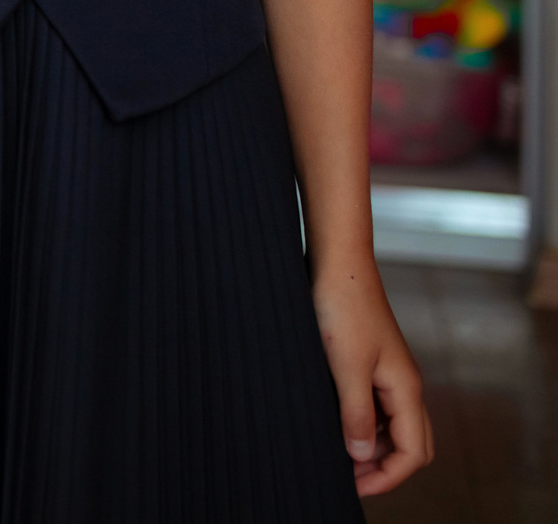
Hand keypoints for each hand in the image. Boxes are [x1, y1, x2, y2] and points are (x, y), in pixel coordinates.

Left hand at [313, 260, 429, 494]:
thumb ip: (356, 413)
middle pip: (412, 444)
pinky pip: (377, 406)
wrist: (337, 263)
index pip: (415, 453)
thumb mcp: (345, 365)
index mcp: (406, 389)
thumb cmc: (341, 307)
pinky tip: (335, 423)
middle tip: (346, 478)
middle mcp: (404, 385)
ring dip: (373, 446)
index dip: (388, 477)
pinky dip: (363, 423)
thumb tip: (364, 455)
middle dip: (385, 468)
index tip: (353, 487)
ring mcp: (389, 373)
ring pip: (394, 426)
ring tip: (336, 455)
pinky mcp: (371, 362)